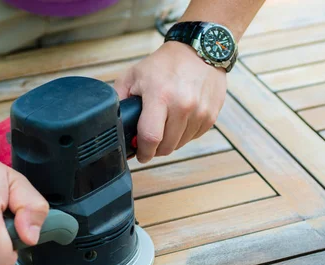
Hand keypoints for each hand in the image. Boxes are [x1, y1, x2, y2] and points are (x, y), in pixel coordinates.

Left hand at [114, 41, 226, 162]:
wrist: (199, 50)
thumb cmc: (165, 64)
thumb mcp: (134, 75)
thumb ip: (119, 99)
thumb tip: (113, 123)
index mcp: (160, 95)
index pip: (150, 137)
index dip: (143, 152)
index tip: (140, 154)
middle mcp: (183, 105)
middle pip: (166, 146)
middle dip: (155, 149)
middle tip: (150, 139)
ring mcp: (200, 111)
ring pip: (180, 144)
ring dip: (170, 141)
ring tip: (165, 124)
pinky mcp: (211, 116)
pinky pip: (193, 137)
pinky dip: (184, 134)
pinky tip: (180, 119)